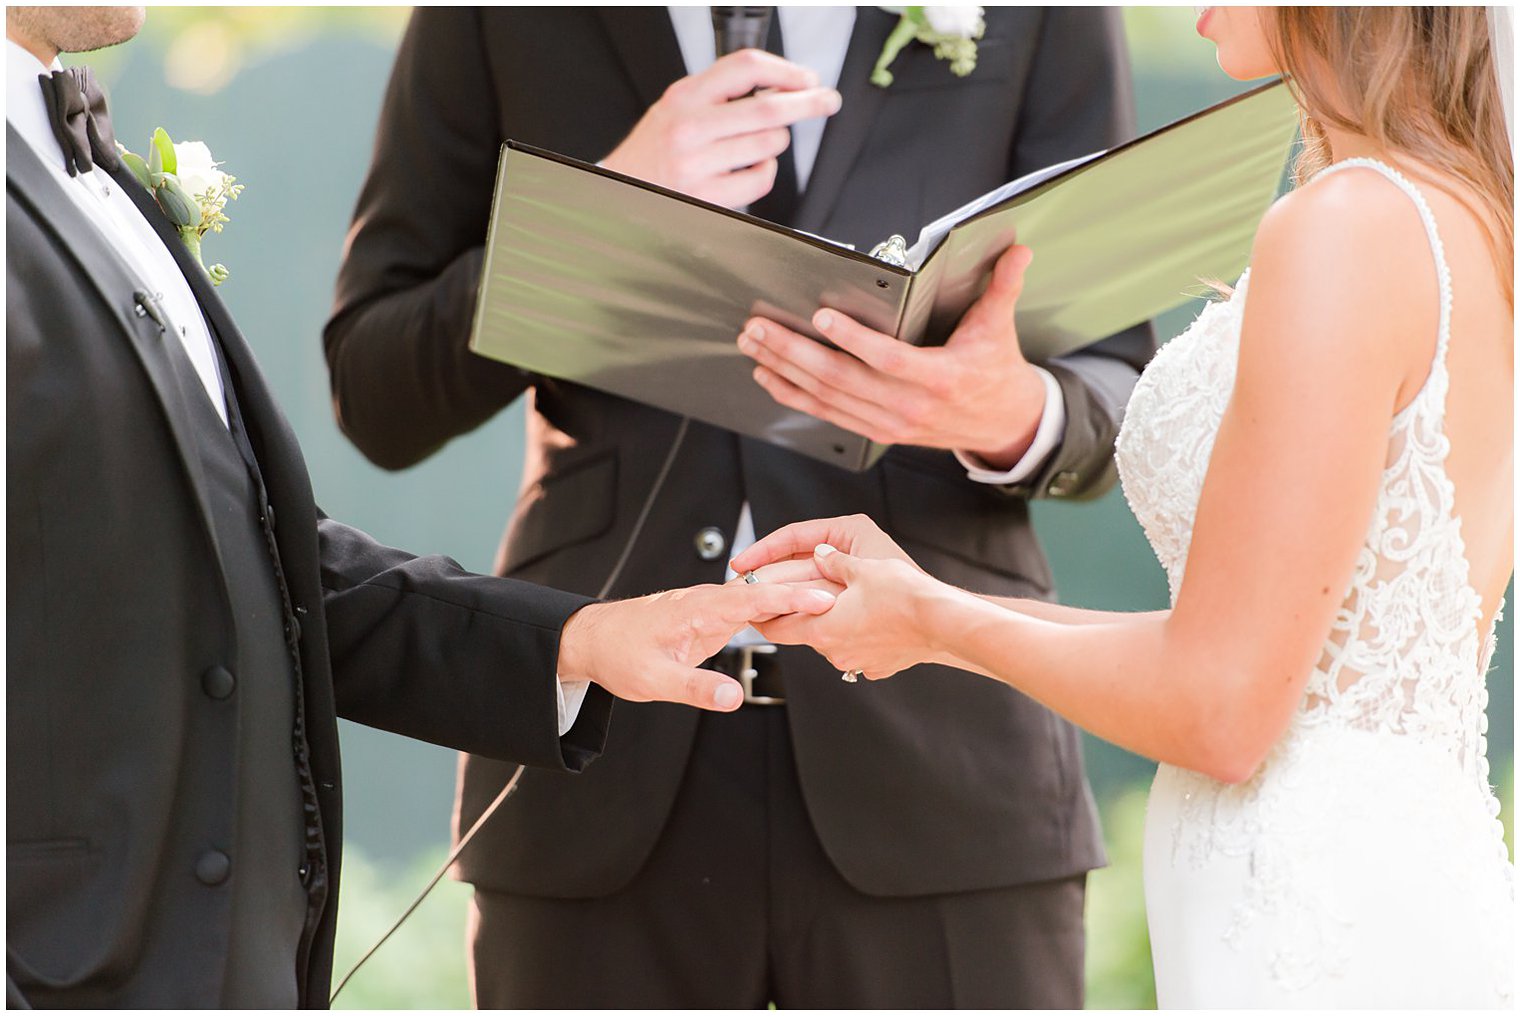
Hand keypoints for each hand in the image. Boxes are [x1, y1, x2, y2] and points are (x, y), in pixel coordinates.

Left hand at [557, 581, 835, 710]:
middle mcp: (707, 601)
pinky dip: (774, 607)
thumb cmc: (618, 655)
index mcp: (698, 609)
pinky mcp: (707, 616)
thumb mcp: (653, 681)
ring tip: (833, 602)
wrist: (591, 639)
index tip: (825, 598)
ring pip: (758, 597)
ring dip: (793, 597)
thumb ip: (695, 689)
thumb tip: (734, 698)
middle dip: (804, 590)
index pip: (754, 598)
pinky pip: (747, 607)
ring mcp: (708, 606)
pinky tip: (794, 614)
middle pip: (765, 591)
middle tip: (847, 595)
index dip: (791, 599)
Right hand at [601, 49, 841, 207]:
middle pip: (767, 107)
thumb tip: (777, 87)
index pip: (744, 67)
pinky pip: (761, 179)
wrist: (620, 190)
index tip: (806, 79)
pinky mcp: (709, 195)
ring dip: (777, 143)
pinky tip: (751, 168)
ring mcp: (699, 163)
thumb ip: (717, 94)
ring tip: (762, 144)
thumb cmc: (652, 152)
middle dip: (808, 103)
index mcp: (684, 96)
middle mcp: (690, 127)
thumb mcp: (675, 107)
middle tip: (826, 101)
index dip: (785, 71)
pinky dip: (765, 172)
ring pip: (769, 144)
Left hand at [730, 514, 927, 656]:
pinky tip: (870, 620)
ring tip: (843, 603)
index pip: (775, 628)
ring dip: (831, 625)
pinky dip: (857, 636)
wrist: (943, 623)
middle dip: (799, 615)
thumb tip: (819, 553)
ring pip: (831, 642)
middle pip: (803, 634)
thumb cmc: (904, 597)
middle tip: (800, 598)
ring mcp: (855, 661)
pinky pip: (857, 650)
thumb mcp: (862, 567)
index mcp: (821, 627)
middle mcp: (834, 650)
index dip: (762, 617)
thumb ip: (833, 561)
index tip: (755, 610)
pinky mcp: (876, 666)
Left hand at [737, 245, 1045, 467]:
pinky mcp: (876, 432)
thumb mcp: (1001, 327)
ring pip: (827, 398)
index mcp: (941, 379)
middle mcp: (909, 407)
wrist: (1002, 423)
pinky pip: (827, 414)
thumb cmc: (995, 368)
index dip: (854, 341)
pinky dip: (793, 396)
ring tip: (753, 344)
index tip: (822, 317)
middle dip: (794, 352)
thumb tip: (1019, 247)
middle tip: (759, 327)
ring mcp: (889, 424)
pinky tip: (767, 376)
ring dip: (784, 370)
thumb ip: (1004, 286)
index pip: (890, 360)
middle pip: (842, 380)